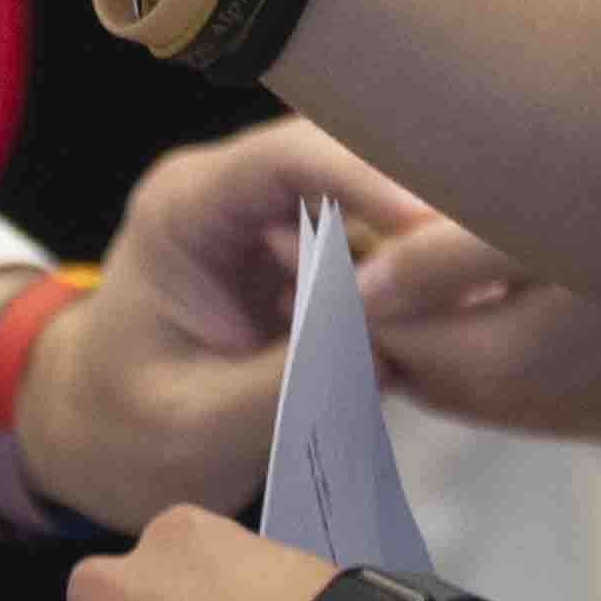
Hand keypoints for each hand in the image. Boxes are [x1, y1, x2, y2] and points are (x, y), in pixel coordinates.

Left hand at [38, 120, 600, 501]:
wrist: (101, 441)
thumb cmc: (124, 431)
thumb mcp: (196, 424)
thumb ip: (284, 384)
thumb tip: (387, 351)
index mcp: (188, 207)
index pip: (287, 159)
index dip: (368, 178)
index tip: (437, 222)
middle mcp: (241, 193)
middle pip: (350, 160)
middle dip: (421, 198)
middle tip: (500, 244)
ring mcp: (284, 220)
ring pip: (379, 198)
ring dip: (432, 234)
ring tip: (499, 272)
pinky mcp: (318, 256)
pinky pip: (386, 245)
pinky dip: (425, 271)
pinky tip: (475, 295)